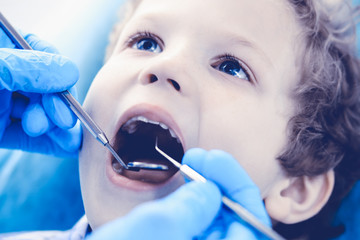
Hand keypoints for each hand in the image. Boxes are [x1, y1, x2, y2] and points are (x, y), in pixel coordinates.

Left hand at [0, 29, 80, 156]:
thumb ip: (30, 68)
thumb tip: (71, 73)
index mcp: (0, 50)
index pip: (35, 49)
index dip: (55, 67)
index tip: (64, 85)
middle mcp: (4, 77)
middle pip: (43, 85)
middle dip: (56, 104)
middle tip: (62, 120)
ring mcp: (2, 105)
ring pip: (40, 112)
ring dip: (55, 127)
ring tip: (62, 138)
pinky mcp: (1, 131)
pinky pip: (30, 138)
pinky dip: (50, 143)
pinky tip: (67, 148)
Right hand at [88, 149, 269, 239]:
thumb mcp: (152, 228)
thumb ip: (189, 208)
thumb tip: (211, 190)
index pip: (250, 229)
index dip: (239, 192)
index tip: (217, 163)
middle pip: (234, 221)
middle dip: (221, 183)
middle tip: (201, 156)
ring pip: (215, 219)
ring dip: (207, 186)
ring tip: (191, 161)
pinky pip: (196, 220)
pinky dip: (192, 196)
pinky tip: (185, 178)